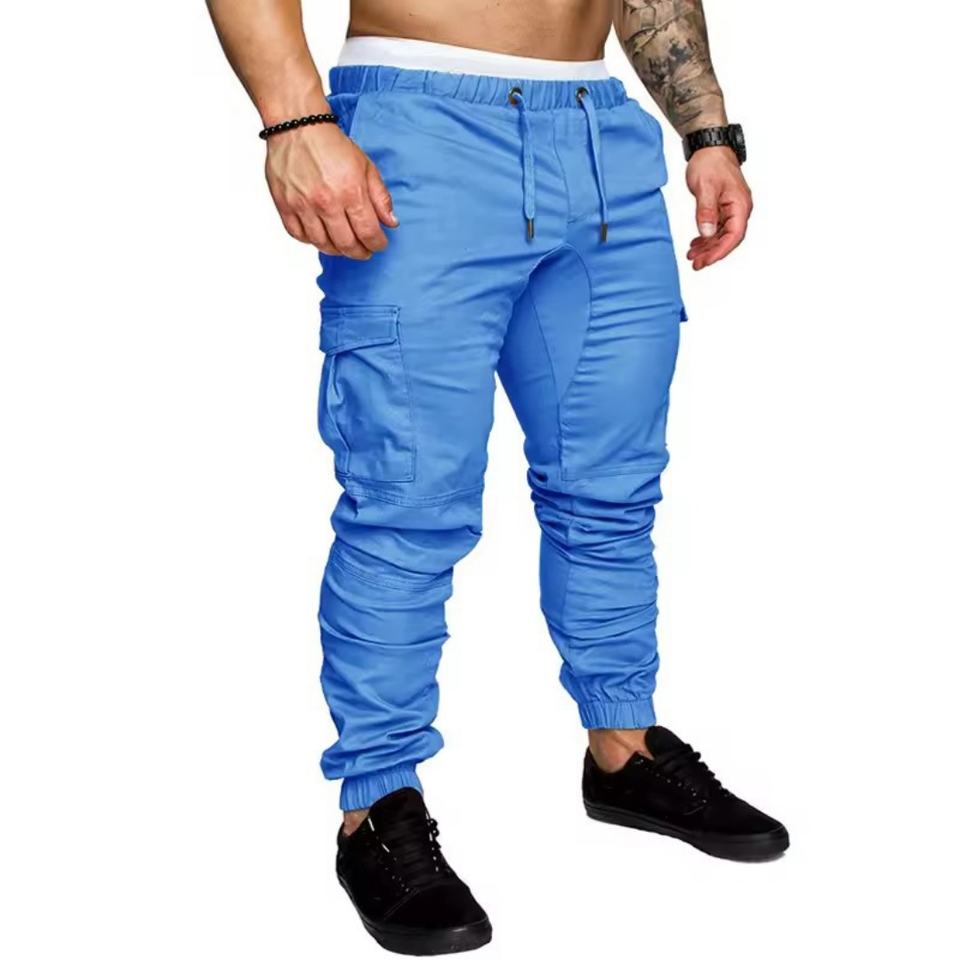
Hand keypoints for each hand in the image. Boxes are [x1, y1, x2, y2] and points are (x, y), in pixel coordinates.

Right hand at [265, 123, 397, 258]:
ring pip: (322, 244)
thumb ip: (380, 197)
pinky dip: (311, 241)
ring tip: (344, 246)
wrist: (297, 126)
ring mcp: (303, 205)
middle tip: (364, 251)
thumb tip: (391, 222)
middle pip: (346, 244)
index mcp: (350, 191)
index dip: (377, 244)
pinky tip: (321, 236)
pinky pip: (299, 235)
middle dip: (360, 252)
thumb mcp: (366, 166)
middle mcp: (326, 202)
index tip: (379, 244)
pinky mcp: (284, 205)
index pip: (368, 232)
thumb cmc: (331, 144)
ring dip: (337, 250)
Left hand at [685, 147, 752, 270]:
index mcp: (740, 205)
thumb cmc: (710, 162)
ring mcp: (732, 209)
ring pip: (722, 236)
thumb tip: (707, 233)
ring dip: (707, 248)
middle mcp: (740, 209)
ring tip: (692, 257)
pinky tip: (696, 245)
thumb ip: (706, 211)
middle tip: (695, 264)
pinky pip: (717, 228)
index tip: (706, 261)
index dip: (720, 251)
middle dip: (712, 253)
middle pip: (728, 239)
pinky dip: (706, 238)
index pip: (734, 235)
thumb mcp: (705, 187)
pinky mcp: (723, 208)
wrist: (710, 147)